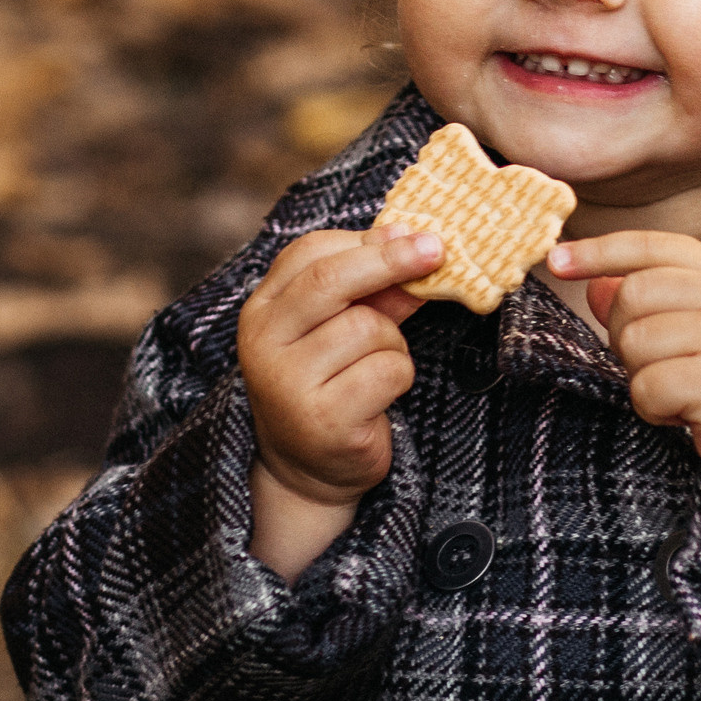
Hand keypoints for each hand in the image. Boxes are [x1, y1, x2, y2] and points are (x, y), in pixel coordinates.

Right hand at [239, 225, 437, 508]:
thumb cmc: (333, 382)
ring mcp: (287, 382)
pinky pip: (388, 370)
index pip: (309, 253)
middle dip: (392, 261)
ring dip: (395, 343)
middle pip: (331, 279)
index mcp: (263, 309)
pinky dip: (400, 377)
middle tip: (438, 251)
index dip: (368, 239)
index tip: (416, 233)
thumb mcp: (344, 327)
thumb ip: (373, 288)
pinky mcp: (322, 419)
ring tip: (377, 369)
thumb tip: (415, 240)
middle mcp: (263, 341)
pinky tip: (379, 397)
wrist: (310, 468)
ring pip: (370, 328)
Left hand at [547, 232, 700, 540]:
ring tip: (681, 394)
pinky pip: (647, 387)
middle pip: (632, 296)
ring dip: (643, 379)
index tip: (557, 260)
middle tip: (661, 368)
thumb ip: (653, 304)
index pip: (652, 247)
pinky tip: (687, 415)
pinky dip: (654, 410)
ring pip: (634, 342)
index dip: (599, 252)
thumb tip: (595, 284)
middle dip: (626, 338)